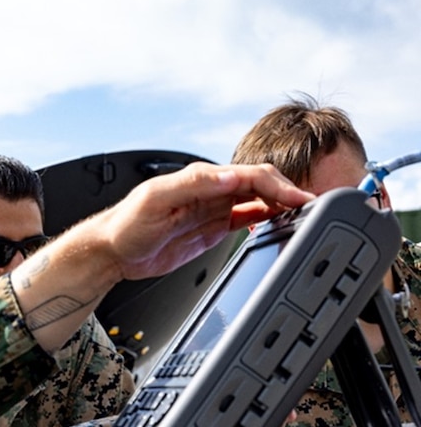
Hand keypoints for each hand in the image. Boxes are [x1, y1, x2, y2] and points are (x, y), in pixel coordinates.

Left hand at [93, 162, 312, 281]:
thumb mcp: (156, 200)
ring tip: (306, 215)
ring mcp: (213, 209)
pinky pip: (246, 219)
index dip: (279, 185)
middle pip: (261, 185)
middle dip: (289, 193)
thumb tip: (228, 175)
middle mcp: (211, 189)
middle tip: (314, 209)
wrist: (113, 251)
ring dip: (282, 205)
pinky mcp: (211, 228)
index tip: (301, 198)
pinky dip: (267, 219)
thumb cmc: (126, 223)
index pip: (250, 175)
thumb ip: (192, 185)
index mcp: (201, 177)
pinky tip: (281, 223)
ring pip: (258, 200)